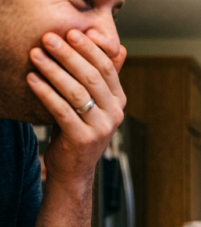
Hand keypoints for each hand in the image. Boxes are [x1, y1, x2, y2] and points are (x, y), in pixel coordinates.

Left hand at [28, 30, 126, 186]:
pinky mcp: (83, 139)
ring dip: (53, 70)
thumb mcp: (96, 104)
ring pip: (76, 92)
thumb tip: (120, 49)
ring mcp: (101, 128)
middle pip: (92, 77)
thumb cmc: (80, 130)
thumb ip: (104, 79)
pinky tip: (32, 79)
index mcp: (119, 102)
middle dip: (69, 55)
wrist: (74, 170)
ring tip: (35, 55)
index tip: (71, 33)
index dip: (89, 49)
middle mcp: (115, 114)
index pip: (107, 69)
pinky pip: (62, 110)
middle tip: (49, 39)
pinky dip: (45, 92)